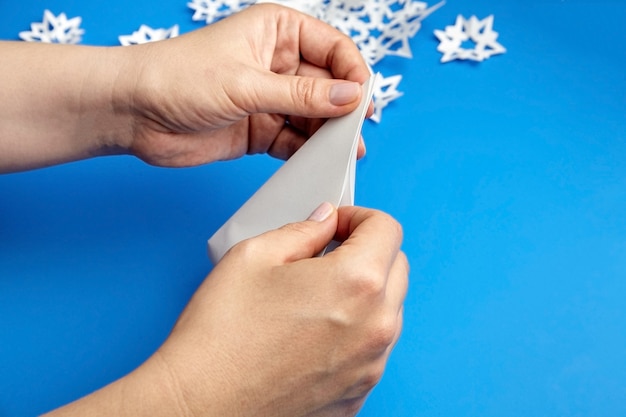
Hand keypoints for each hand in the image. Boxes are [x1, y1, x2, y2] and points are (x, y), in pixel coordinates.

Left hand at [118, 4, 371, 166]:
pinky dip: (307, 153)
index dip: (353, 74)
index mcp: (278, 32)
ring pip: (314, 117)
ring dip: (328, 136)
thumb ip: (302, 94)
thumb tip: (352, 97)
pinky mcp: (260, 130)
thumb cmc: (179, 77)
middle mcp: (279, 64)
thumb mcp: (246, 83)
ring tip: (343, 155)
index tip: (361, 102)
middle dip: (343, 110)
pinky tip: (318, 164)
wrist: (134, 113)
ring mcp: (270, 99)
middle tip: (353, 136)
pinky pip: (295, 141)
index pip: (334, 49)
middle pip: (329, 86)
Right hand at [151, 204, 407, 415]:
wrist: (201, 404)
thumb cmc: (220, 334)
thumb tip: (325, 222)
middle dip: (367, 251)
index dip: (358, 216)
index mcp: (356, 282)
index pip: (387, 228)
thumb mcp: (253, 255)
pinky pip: (373, 348)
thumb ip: (303, 230)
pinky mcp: (358, 394)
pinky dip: (355, 331)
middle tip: (326, 253)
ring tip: (316, 296)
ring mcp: (370, 366)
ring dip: (364, 292)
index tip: (335, 225)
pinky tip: (314, 332)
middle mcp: (376, 326)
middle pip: (397, 267)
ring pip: (389, 310)